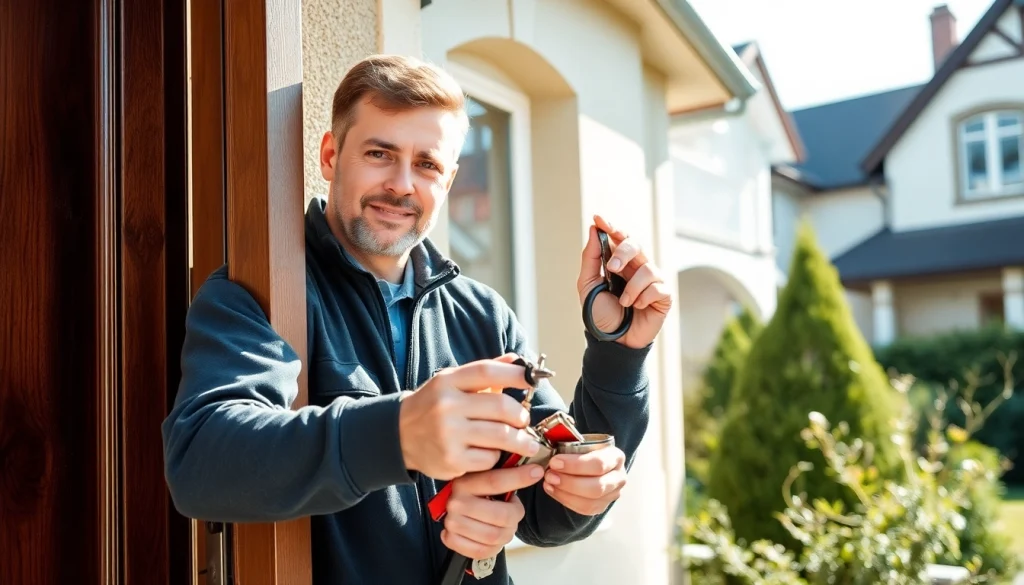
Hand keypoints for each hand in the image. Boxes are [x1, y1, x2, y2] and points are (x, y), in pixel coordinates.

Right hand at [399, 355, 541, 479]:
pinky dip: (495, 457)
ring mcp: (448, 434)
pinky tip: (493, 454)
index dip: (515, 375)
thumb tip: (517, 360)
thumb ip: (484, 372)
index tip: (533, 380)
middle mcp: (447, 406)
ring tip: (528, 443)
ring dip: (520, 441)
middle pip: (501, 407)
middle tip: (525, 421)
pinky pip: (488, 459)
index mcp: (448, 381)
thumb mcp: (452, 382)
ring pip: (501, 436)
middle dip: (521, 415)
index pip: (488, 372)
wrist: (399, 435)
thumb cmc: (433, 405)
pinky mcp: (451, 460)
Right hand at [441, 464, 544, 558]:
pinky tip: (494, 537)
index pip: (495, 481)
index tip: (536, 473)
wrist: (453, 509)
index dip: (519, 478)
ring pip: (496, 535)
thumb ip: (502, 475)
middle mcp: (456, 502)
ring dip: (507, 532)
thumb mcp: (483, 478)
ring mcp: (453, 523)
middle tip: (515, 512)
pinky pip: (484, 550)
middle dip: (516, 515)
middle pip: (502, 515)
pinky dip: (495, 546)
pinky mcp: (453, 540)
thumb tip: (531, 470)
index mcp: (464, 482)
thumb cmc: (474, 494)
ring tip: (504, 525)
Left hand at [542, 447, 626, 515]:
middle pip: (597, 487)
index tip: (554, 461)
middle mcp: (619, 477)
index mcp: (615, 456)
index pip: (599, 463)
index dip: (575, 465)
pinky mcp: (602, 506)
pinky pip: (584, 509)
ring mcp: (612, 494)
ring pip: (590, 501)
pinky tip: (552, 490)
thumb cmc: (582, 450)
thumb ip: (567, 441)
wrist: (588, 464)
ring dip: (565, 492)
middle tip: (549, 475)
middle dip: (569, 482)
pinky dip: (565, 500)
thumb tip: (545, 442)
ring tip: (549, 482)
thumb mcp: (580, 441)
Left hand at [576, 214, 671, 348]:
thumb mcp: (587, 285)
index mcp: (619, 263)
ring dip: (632, 287)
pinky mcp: (664, 296)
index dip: (611, 227)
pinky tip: (638, 307)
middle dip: (623, 252)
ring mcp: (652, 281)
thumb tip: (593, 229)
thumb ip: (590, 258)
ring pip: (648, 268)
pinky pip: (658, 287)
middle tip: (612, 269)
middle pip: (636, 244)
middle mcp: (637, 268)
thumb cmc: (599, 314)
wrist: (611, 342)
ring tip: (624, 302)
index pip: (619, 238)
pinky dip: (644, 298)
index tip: (599, 218)